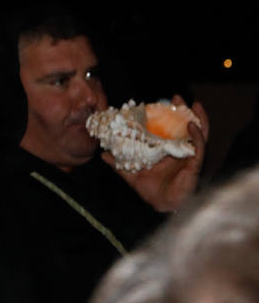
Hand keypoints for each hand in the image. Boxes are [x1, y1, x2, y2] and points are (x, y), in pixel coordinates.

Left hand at [103, 97, 208, 211]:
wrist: (162, 205)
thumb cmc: (150, 190)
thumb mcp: (131, 174)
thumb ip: (118, 164)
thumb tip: (103, 154)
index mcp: (165, 150)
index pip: (166, 129)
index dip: (164, 116)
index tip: (158, 103)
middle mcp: (178, 150)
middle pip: (183, 127)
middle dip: (181, 111)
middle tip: (177, 98)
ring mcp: (188, 155)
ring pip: (196, 133)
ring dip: (195, 117)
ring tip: (192, 105)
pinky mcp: (195, 163)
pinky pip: (199, 146)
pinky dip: (197, 135)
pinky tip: (192, 125)